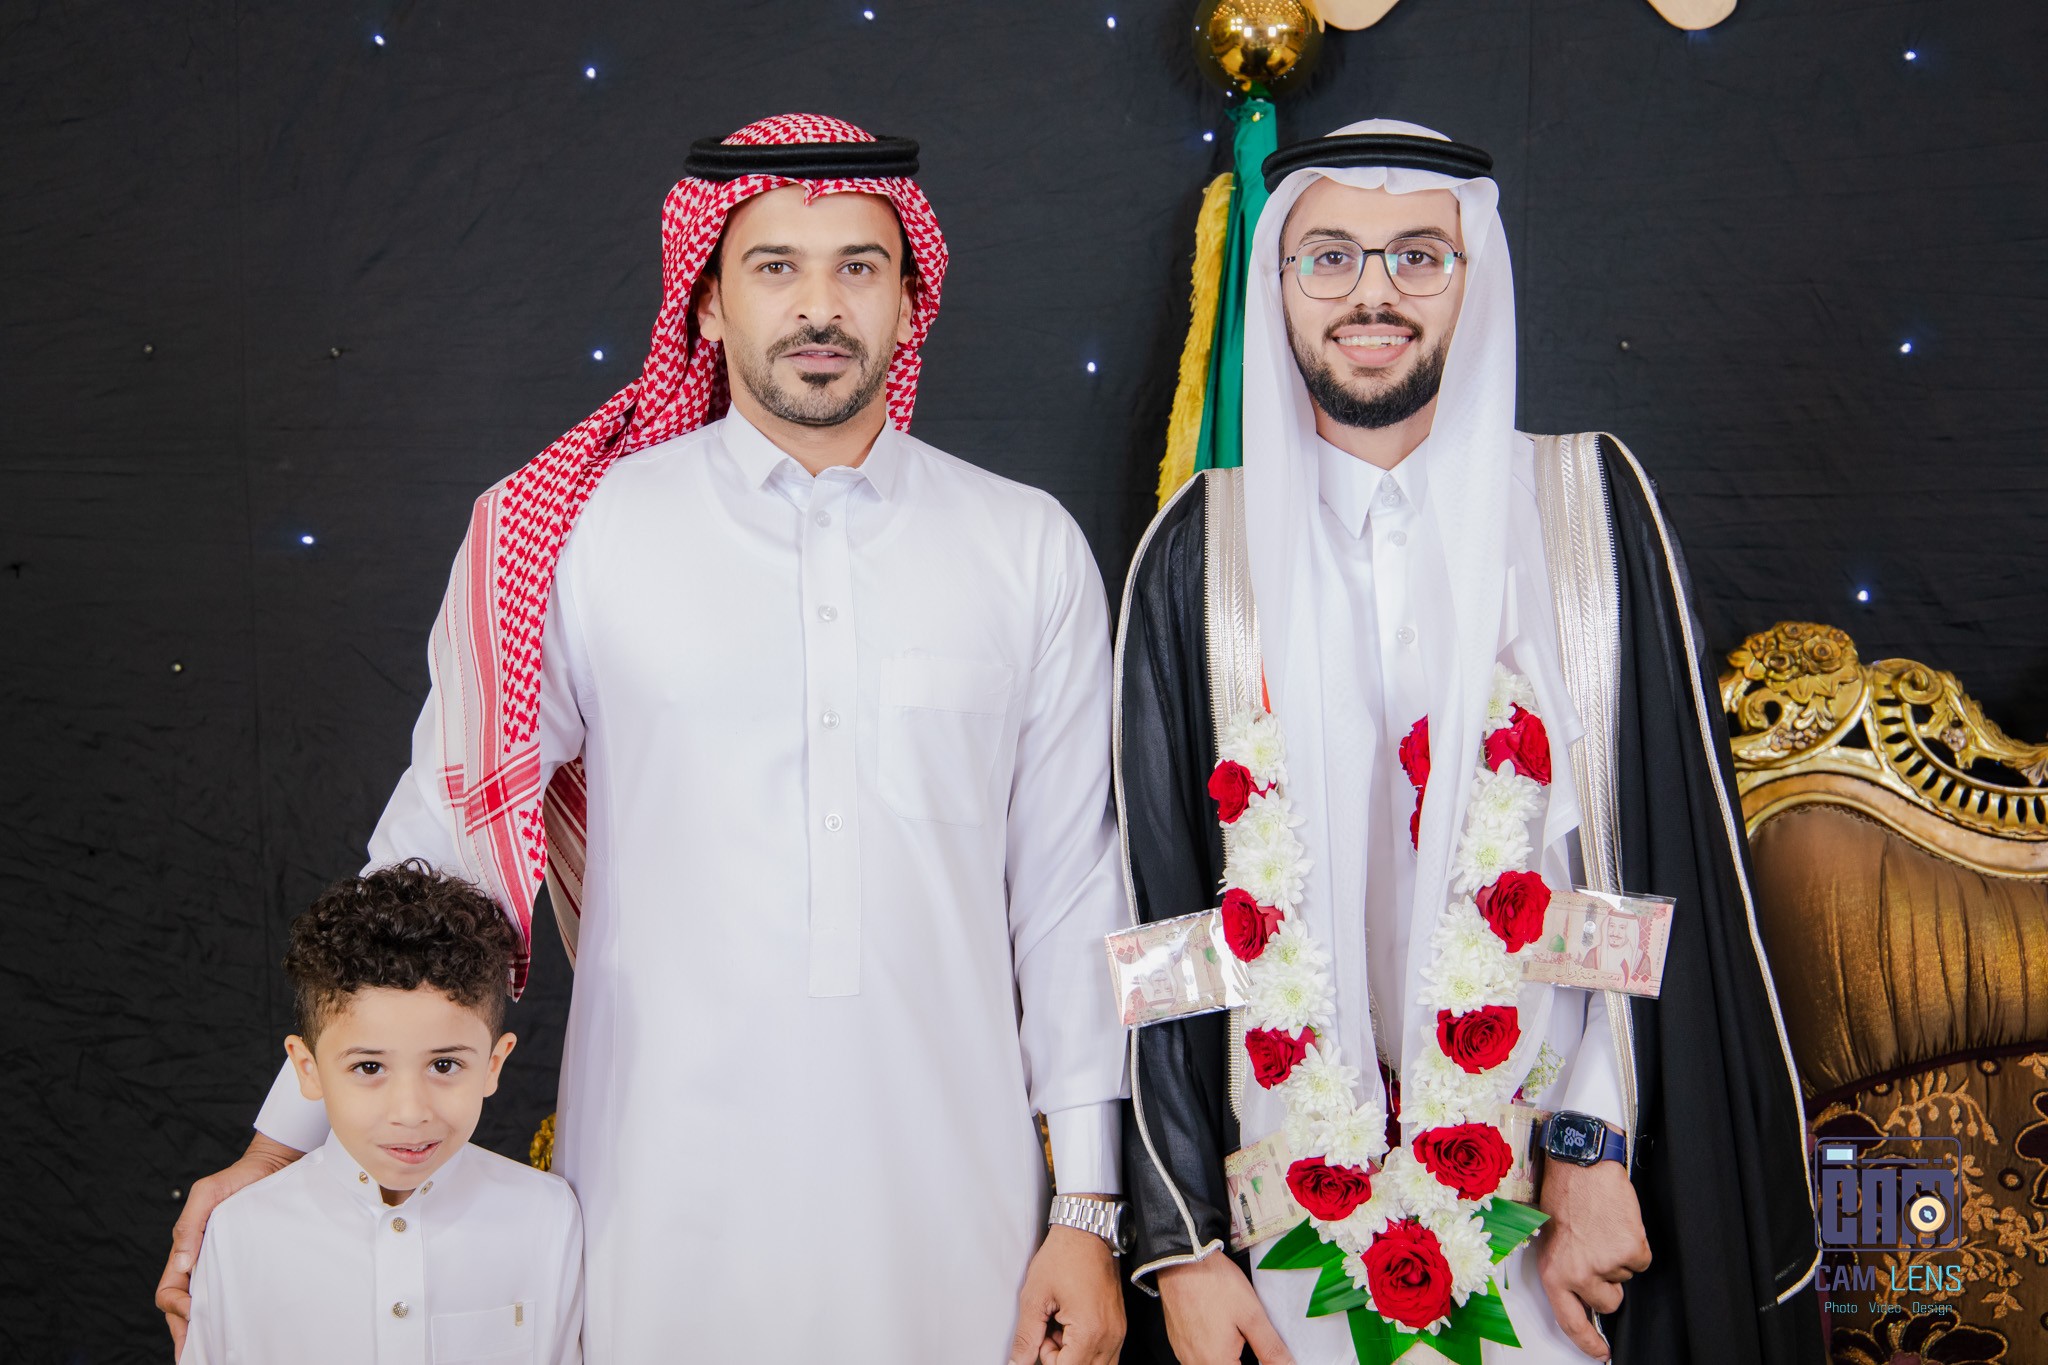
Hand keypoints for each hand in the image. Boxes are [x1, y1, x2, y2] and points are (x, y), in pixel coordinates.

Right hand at [156, 1134, 303, 1354]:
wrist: (273, 1167)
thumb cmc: (237, 1178)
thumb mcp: (206, 1194)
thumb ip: (189, 1226)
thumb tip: (182, 1263)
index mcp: (186, 1251)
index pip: (169, 1292)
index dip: (175, 1308)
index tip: (193, 1314)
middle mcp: (202, 1264)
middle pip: (184, 1310)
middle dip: (186, 1334)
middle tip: (195, 1357)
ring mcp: (224, 1265)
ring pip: (209, 1307)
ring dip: (208, 1330)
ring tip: (218, 1352)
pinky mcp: (247, 1263)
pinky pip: (236, 1294)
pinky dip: (232, 1314)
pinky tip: (243, 1328)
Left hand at [1010, 1222, 1123, 1364]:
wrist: (1086, 1231)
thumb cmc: (1063, 1257)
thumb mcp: (1035, 1297)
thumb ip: (1026, 1338)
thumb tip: (1016, 1364)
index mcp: (1090, 1331)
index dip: (1048, 1359)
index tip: (1041, 1337)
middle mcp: (1111, 1336)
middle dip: (1063, 1359)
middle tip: (1050, 1332)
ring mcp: (1119, 1331)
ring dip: (1075, 1356)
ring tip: (1061, 1328)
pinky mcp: (1119, 1326)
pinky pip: (1105, 1354)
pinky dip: (1086, 1348)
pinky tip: (1073, 1326)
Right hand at [1157, 1247, 1293, 1364]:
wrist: (1181, 1259)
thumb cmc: (1213, 1283)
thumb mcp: (1251, 1314)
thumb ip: (1270, 1347)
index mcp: (1216, 1362)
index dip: (1260, 1363)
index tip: (1262, 1351)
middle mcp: (1195, 1363)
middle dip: (1241, 1357)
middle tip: (1247, 1335)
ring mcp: (1184, 1353)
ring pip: (1212, 1362)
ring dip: (1227, 1355)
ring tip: (1234, 1330)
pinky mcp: (1178, 1341)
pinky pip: (1198, 1355)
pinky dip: (1212, 1348)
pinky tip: (1218, 1327)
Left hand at [1534, 1144, 1651, 1360]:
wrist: (1582, 1165)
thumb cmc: (1564, 1196)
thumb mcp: (1550, 1240)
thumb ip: (1565, 1272)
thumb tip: (1581, 1298)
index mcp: (1554, 1273)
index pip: (1571, 1322)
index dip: (1587, 1342)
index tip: (1600, 1352)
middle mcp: (1579, 1273)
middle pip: (1608, 1301)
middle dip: (1609, 1282)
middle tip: (1597, 1250)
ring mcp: (1606, 1263)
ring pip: (1625, 1277)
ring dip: (1619, 1257)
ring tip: (1602, 1229)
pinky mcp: (1630, 1250)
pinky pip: (1641, 1261)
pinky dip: (1635, 1244)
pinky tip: (1617, 1225)